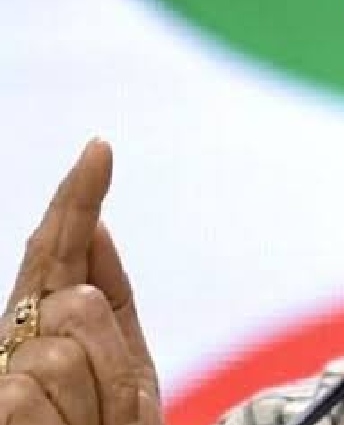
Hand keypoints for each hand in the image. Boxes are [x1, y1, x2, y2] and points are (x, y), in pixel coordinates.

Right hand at [0, 140, 162, 424]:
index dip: (79, 198)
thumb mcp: (127, 368)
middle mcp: (13, 339)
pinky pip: (37, 394)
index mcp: (49, 321)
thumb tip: (98, 230)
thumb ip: (108, 301)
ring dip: (98, 402)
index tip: (101, 148)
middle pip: (78, 301)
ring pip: (66, 351)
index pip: (63, 249)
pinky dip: (75, 424)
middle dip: (112, 359)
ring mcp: (0, 372)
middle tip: (108, 413)